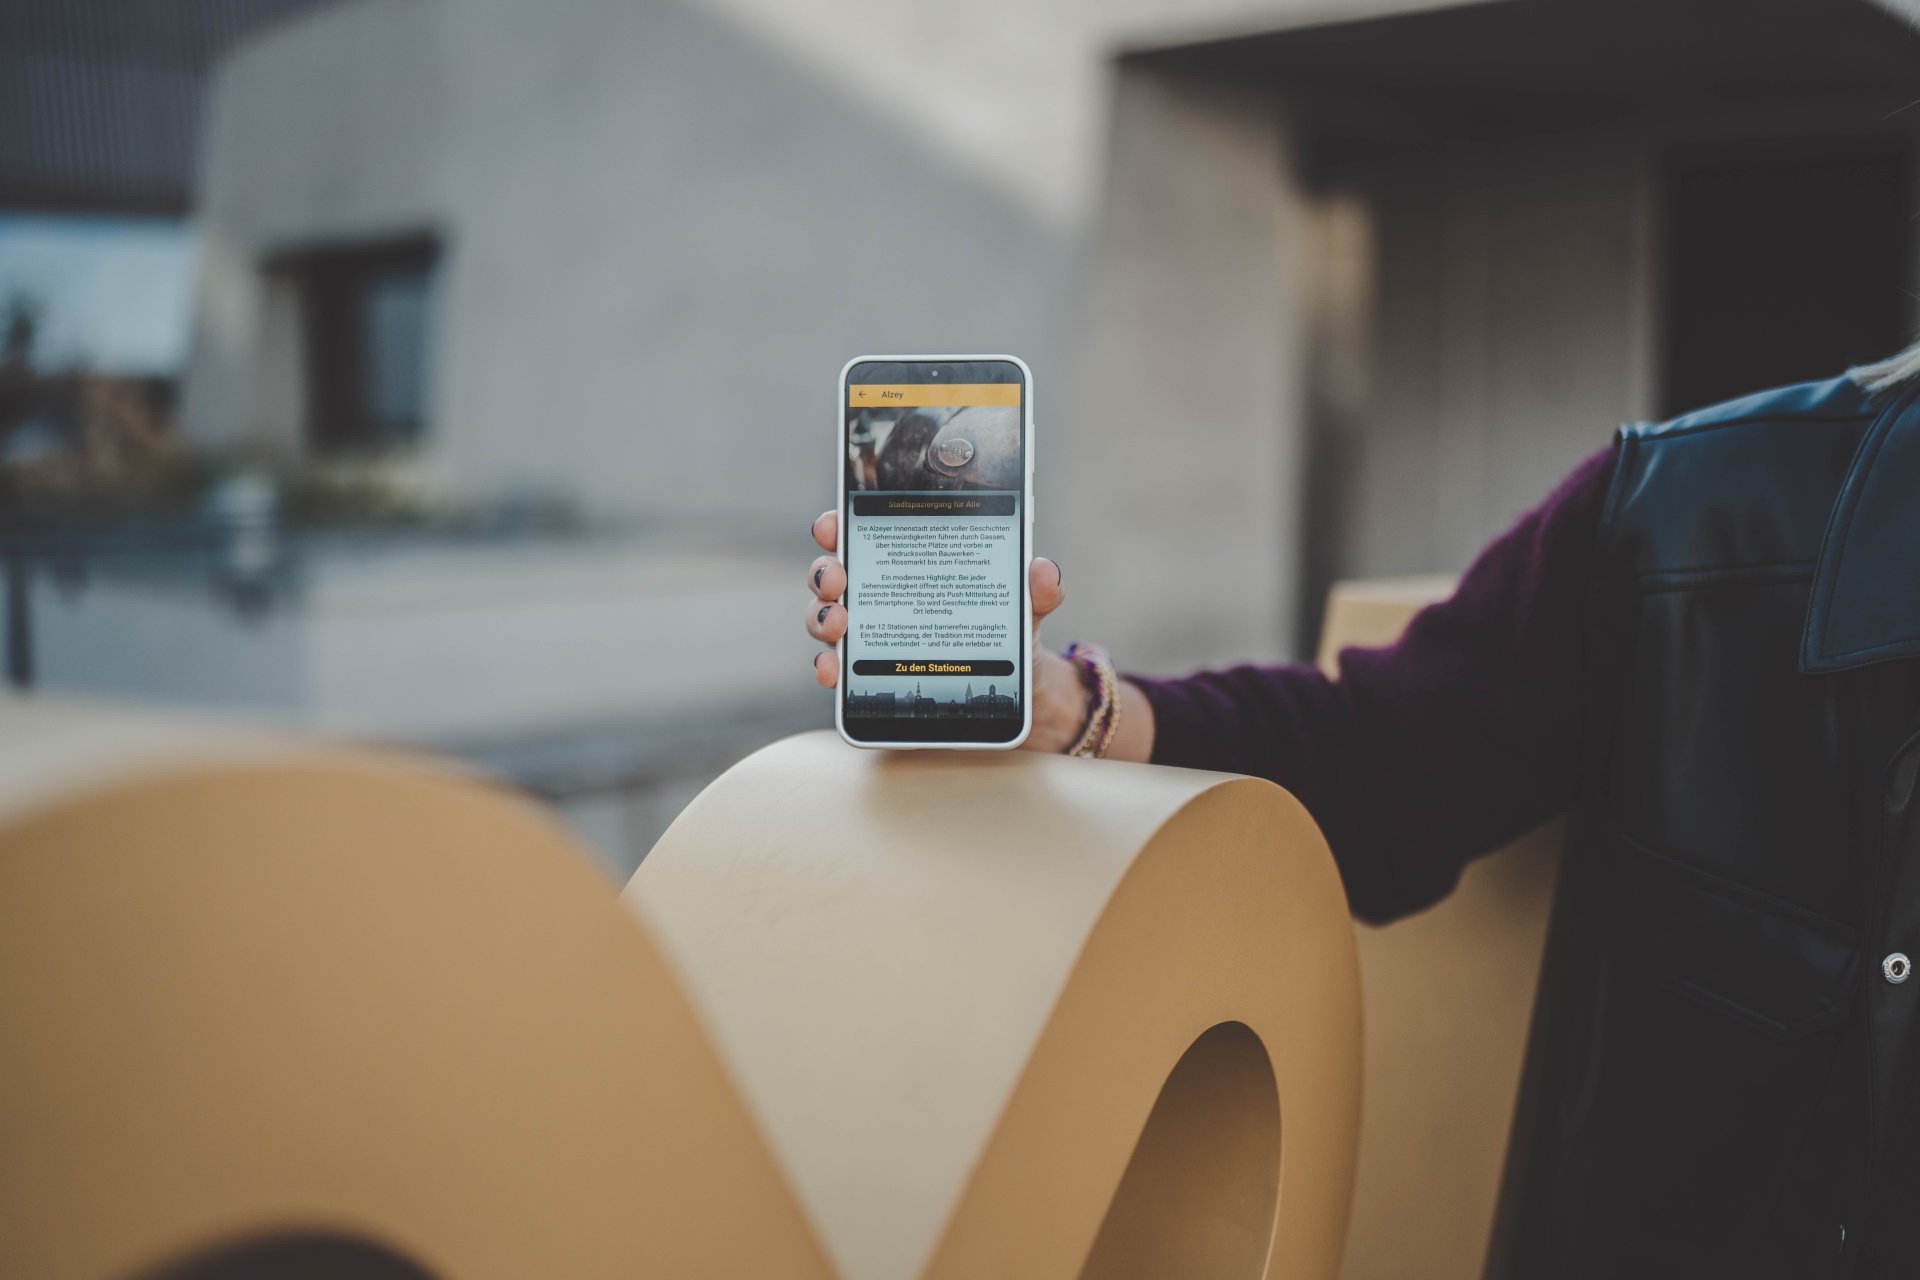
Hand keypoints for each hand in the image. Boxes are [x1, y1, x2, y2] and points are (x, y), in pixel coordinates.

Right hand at [804, 509, 1085, 752]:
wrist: (1016, 695)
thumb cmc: (1011, 634)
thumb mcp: (1027, 610)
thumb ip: (1037, 590)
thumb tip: (1043, 569)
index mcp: (912, 562)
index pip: (865, 532)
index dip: (840, 523)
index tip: (833, 524)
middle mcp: (882, 593)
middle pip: (835, 572)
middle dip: (825, 571)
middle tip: (837, 579)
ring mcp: (871, 633)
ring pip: (825, 617)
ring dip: (820, 618)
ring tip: (837, 625)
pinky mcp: (869, 673)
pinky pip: (838, 667)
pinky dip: (828, 667)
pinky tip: (833, 671)